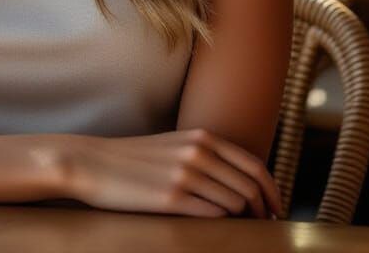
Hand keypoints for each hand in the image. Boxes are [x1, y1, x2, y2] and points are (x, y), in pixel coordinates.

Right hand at [62, 127, 283, 218]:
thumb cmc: (133, 159)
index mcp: (201, 137)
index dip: (272, 190)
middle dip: (264, 210)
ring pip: (235, 203)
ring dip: (244, 220)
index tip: (276, 207)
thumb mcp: (173, 146)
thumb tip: (235, 181)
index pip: (254, 164)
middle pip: (250, 186)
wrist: (93, 162)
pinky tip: (218, 230)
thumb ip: (204, 155)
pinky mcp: (171, 198)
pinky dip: (222, 225)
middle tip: (265, 225)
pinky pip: (213, 215)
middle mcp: (198, 152)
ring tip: (242, 230)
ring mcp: (185, 174)